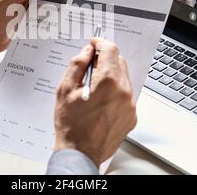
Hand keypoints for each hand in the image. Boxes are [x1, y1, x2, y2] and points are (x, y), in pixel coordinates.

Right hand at [54, 38, 136, 166]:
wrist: (80, 154)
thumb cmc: (70, 125)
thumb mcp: (65, 90)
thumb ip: (77, 65)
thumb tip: (87, 51)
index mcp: (108, 83)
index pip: (110, 50)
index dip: (100, 43)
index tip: (94, 43)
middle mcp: (124, 92)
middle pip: (119, 62)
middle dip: (105, 58)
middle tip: (90, 64)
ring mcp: (130, 105)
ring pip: (123, 78)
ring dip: (111, 74)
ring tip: (93, 86)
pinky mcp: (131, 116)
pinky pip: (126, 94)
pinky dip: (115, 91)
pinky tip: (100, 100)